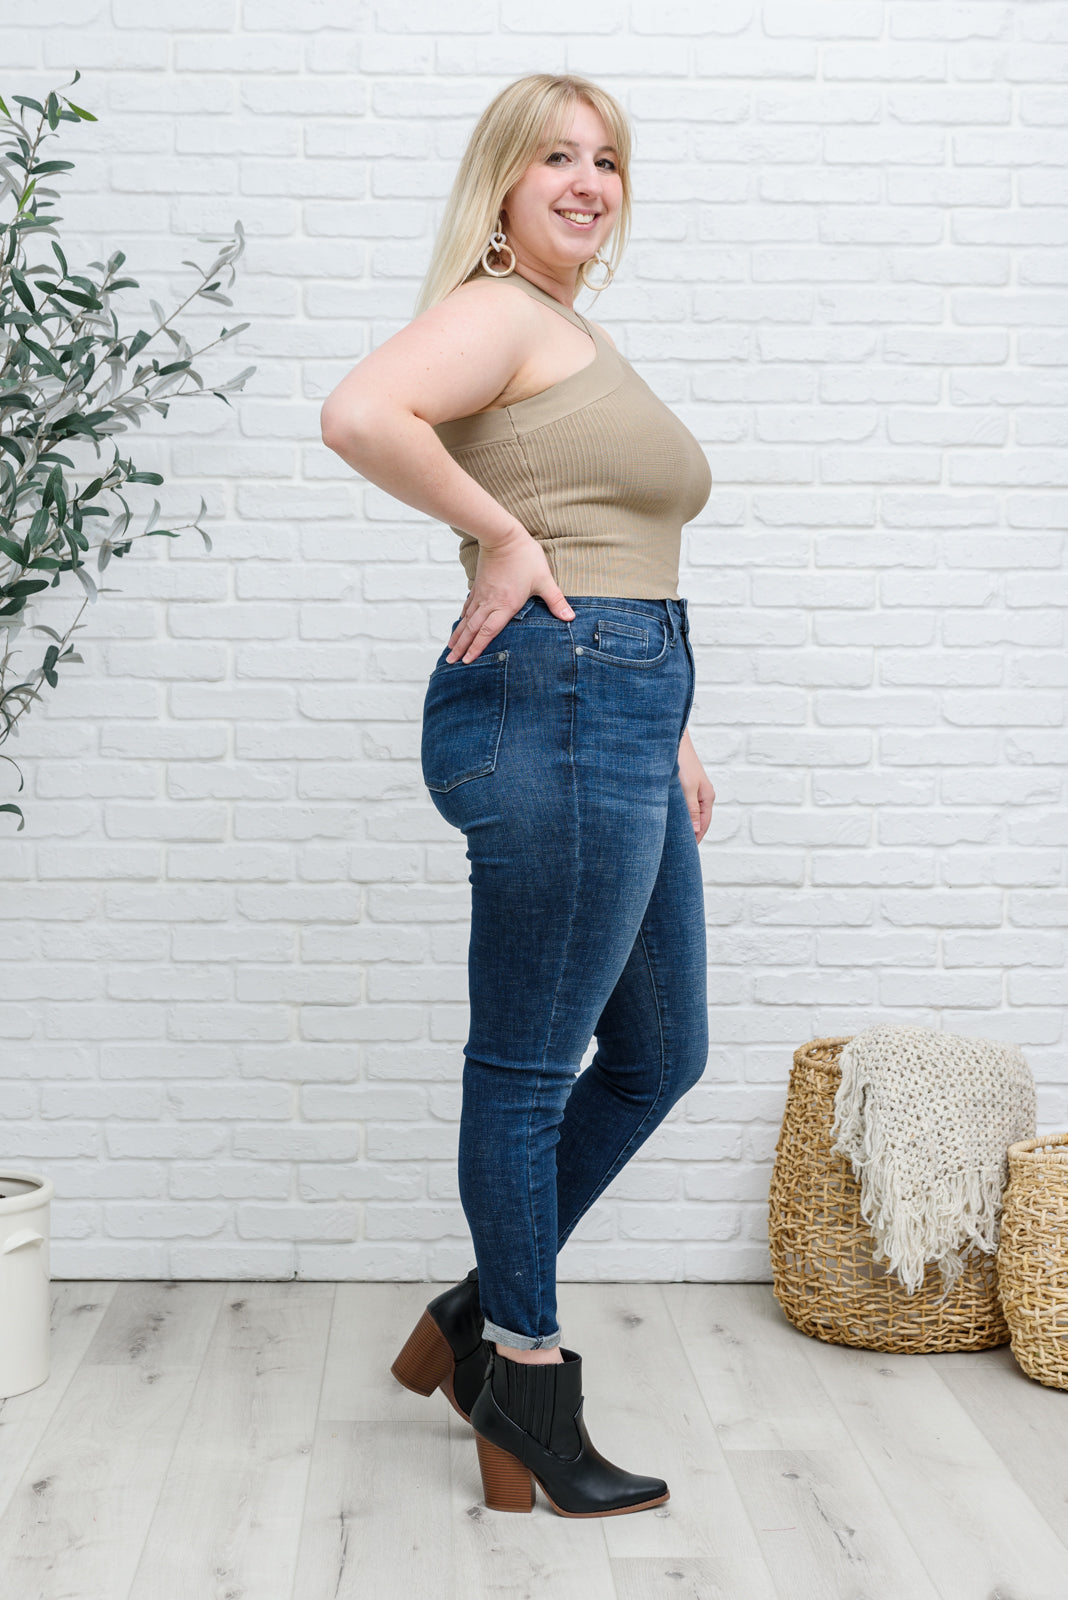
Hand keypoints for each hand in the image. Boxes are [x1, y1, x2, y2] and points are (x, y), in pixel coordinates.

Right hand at [445, 527, 573, 662]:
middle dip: (461, 648)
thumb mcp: (544, 580)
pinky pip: (468, 607)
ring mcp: (482, 594)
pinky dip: (462, 619)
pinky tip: (459, 625)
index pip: (488, 632)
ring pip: (467, 620)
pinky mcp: (479, 586)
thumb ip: (556, 601)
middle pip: (472, 629)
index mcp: (505, 605)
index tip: (467, 661)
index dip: (477, 648)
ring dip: (458, 635)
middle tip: (451, 661)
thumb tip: (570, 617)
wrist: (502, 536)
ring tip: (450, 649)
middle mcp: (490, 603)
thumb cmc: (524, 556)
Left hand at [678, 727, 713, 842]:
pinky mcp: (686, 785)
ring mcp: (695, 790)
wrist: (674, 742)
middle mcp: (703, 795)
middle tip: (678, 849)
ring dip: (684, 824)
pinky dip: (679, 814)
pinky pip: (685, 805)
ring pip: (691, 813)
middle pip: (699, 821)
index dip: (695, 839)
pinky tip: (670, 818)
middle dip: (690, 834)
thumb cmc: (682, 763)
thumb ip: (692, 810)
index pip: (703, 825)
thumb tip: (696, 830)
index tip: (684, 852)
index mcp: (707, 798)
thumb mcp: (687, 789)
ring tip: (673, 838)